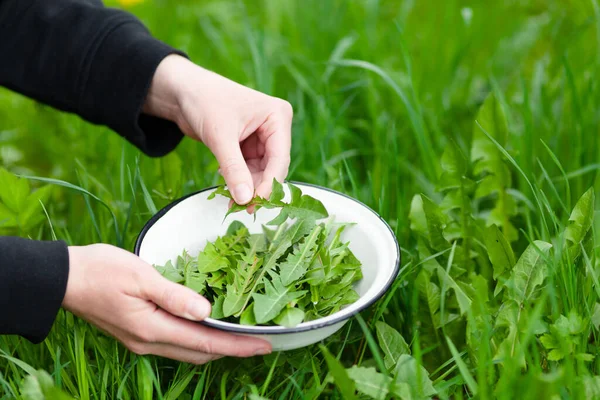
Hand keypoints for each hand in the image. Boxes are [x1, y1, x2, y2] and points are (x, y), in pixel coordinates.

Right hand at [63, 244, 271, 363]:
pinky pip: (175, 343)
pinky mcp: (137, 333)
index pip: (205, 343)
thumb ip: (174, 296)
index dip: (238, 346)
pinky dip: (197, 339)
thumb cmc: (101, 270)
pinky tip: (207, 327)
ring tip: (241, 336)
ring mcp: (141, 340)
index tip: (265, 346)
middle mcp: (148, 342)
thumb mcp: (140, 276)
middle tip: (260, 341)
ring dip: (215, 346)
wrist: (63, 279)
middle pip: (200, 353)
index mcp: (151, 329)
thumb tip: (206, 311)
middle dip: (232, 350)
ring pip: (188, 351)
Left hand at [143, 55, 292, 203]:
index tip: (254, 203)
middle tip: (243, 208)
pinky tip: (227, 188)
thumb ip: (234, 169)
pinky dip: (239, 180)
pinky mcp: (248, 145)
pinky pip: (249, 169)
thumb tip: (244, 199)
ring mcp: (262, 137)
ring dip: (247, 187)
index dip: (269, 183)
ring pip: (261, 172)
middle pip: (273, 167)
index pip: (279, 158)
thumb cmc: (203, 101)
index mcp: (277, 116)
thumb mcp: (220, 137)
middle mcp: (274, 127)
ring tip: (231, 202)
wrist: (181, 91)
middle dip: (257, 187)